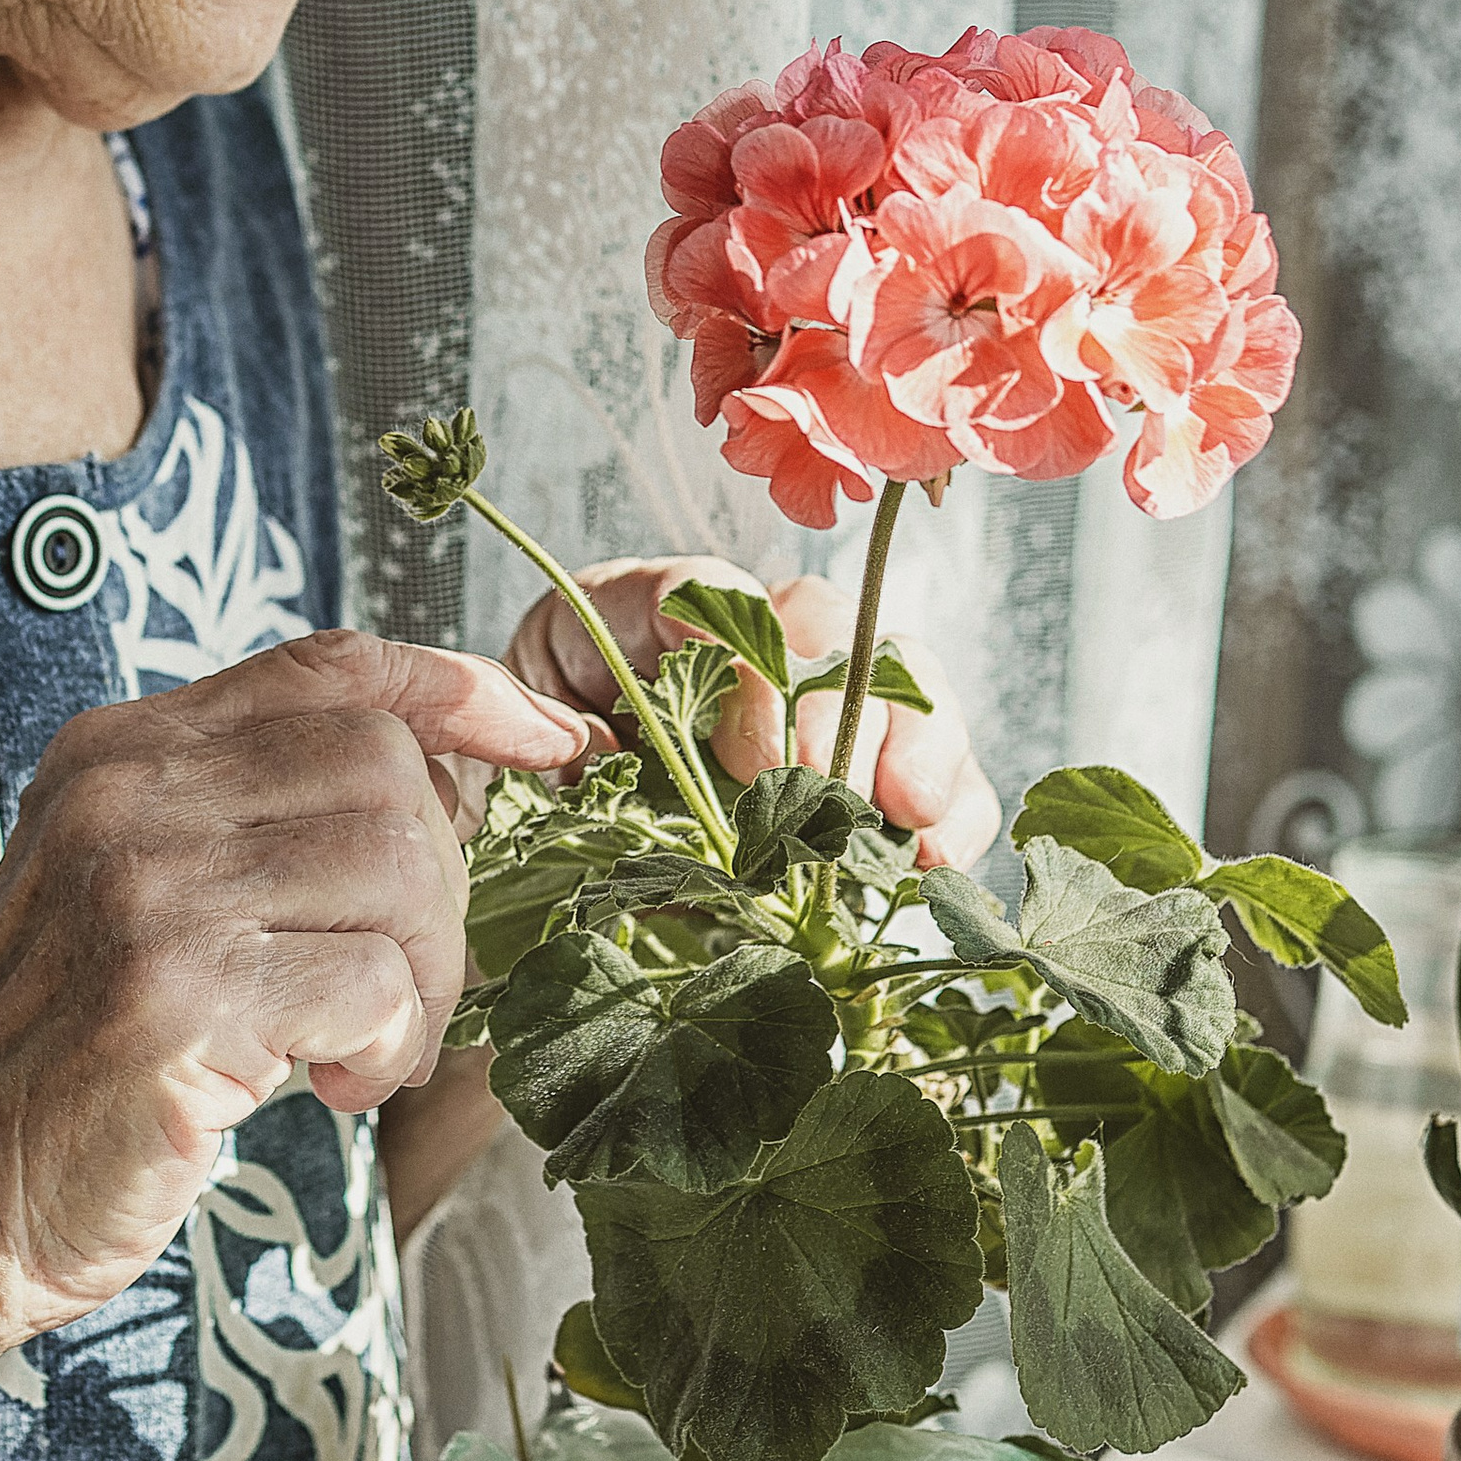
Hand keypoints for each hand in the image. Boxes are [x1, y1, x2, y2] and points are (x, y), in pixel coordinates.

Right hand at [0, 630, 603, 1349]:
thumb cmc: (64, 1059)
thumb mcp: (141, 892)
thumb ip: (256, 821)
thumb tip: (454, 792)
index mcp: (123, 749)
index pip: (331, 663)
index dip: (462, 692)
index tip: (553, 745)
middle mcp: (130, 794)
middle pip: (388, 768)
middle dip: (444, 887)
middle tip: (403, 990)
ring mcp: (146, 891)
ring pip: (400, 871)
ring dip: (423, 981)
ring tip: (366, 1049)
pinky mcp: (173, 1001)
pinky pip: (372, 986)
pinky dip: (388, 1047)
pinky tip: (329, 1091)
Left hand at [504, 556, 1000, 872]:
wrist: (558, 818)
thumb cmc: (534, 752)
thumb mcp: (507, 718)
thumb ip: (522, 715)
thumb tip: (584, 752)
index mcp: (653, 606)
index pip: (710, 598)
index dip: (747, 668)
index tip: (753, 759)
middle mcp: (755, 636)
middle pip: (831, 630)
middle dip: (851, 708)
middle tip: (848, 790)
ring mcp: (823, 701)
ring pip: (904, 686)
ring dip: (922, 751)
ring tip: (914, 824)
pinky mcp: (868, 776)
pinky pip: (936, 777)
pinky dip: (953, 815)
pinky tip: (938, 862)